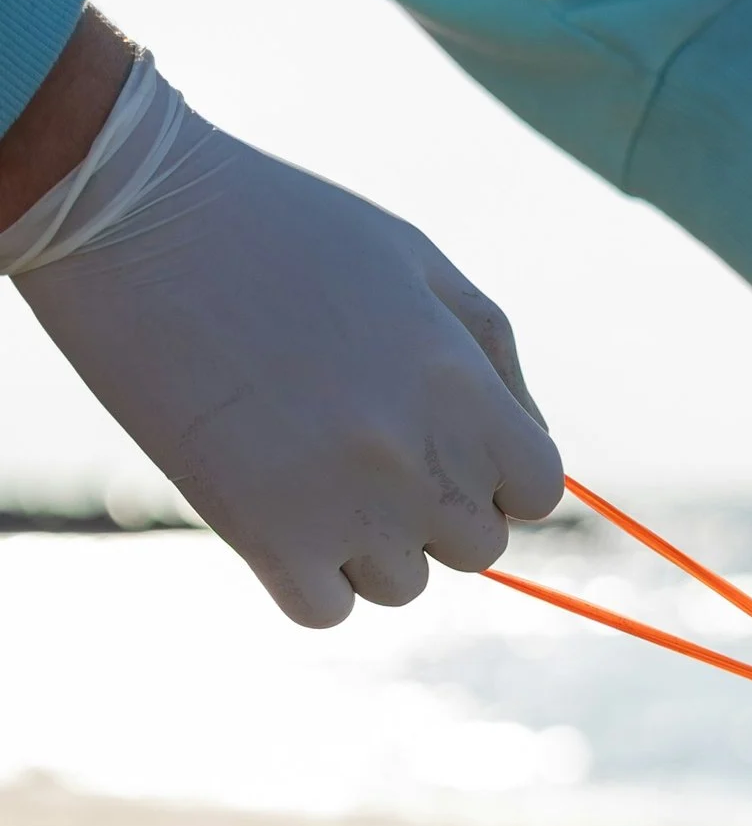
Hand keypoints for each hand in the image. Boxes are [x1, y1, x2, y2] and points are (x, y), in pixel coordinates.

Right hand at [6, 50, 560, 624]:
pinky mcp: (266, 540)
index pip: (540, 492)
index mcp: (467, 394)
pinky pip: (326, 609)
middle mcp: (422, 464)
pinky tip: (272, 502)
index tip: (444, 438)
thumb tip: (535, 448)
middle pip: (479, 548)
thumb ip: (493, 360)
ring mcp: (346, 511)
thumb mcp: (416, 263)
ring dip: (368, 541)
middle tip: (364, 441)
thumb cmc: (283, 228)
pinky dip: (306, 576)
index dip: (499, 470)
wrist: (137, 217)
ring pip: (401, 584)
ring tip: (304, 455)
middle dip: (437, 507)